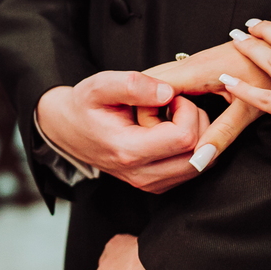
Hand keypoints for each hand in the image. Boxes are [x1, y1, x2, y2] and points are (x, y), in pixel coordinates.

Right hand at [37, 71, 208, 192]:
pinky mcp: (157, 184)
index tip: (171, 96)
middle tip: (176, 105)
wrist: (69, 129)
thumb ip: (133, 85)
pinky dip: (194, 147)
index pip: (185, 137)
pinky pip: (194, 168)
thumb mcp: (100, 85)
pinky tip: (174, 129)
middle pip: (199, 154)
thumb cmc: (85, 106)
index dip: (187, 110)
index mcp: (129, 151)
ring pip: (202, 164)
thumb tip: (168, 92)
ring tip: (175, 117)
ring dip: (198, 135)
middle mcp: (142, 175)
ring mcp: (150, 183)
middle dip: (198, 122)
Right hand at [137, 38, 270, 169]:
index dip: (145, 112)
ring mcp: (193, 61)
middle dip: (146, 109)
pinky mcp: (199, 64)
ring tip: (162, 127)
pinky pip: (170, 80)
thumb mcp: (248, 110)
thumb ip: (221, 134)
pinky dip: (165, 97)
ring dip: (155, 103)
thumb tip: (199, 159)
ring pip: (159, 81)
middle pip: (150, 83)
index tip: (148, 134)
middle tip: (152, 134)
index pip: (152, 90)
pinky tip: (173, 115)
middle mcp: (190, 62)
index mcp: (196, 70)